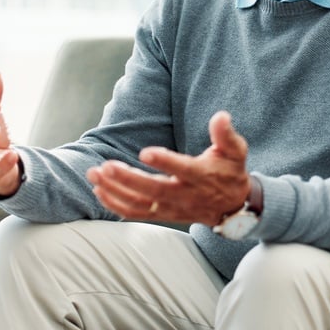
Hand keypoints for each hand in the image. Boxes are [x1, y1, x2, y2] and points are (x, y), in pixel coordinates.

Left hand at [87, 111, 250, 224]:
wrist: (232, 208)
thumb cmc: (230, 172)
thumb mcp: (235, 151)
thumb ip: (226, 135)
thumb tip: (221, 116)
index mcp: (201, 176)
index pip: (181, 170)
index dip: (164, 162)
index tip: (144, 152)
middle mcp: (184, 194)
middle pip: (153, 190)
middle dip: (127, 179)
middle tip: (105, 166)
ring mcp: (172, 207)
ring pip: (140, 204)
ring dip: (114, 191)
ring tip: (94, 175)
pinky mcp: (162, 214)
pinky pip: (136, 213)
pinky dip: (116, 204)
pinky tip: (99, 190)